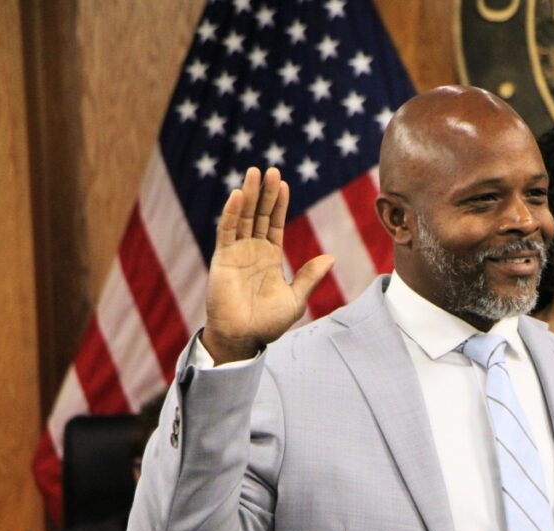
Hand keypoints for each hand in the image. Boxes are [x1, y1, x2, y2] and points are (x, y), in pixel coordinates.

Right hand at [203, 167, 333, 362]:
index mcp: (270, 257)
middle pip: (260, 215)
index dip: (279, 204)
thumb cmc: (268, 323)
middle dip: (266, 193)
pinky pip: (227, 231)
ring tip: (255, 173)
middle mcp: (253, 250)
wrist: (244, 337)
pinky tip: (238, 195)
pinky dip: (232, 213)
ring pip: (243, 217)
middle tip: (271, 169)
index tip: (284, 183)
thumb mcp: (296, 298)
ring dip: (249, 195)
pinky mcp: (222, 259)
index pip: (275, 223)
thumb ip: (310, 277)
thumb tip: (330, 258)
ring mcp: (237, 253)